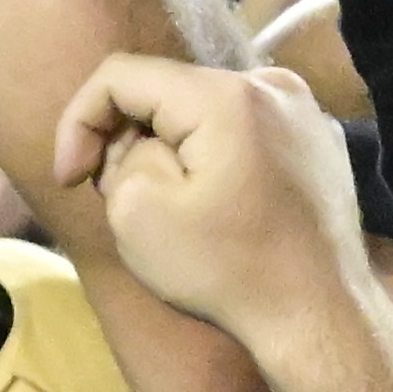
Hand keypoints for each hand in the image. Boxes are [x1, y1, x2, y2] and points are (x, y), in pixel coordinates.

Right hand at [47, 52, 374, 352]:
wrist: (321, 316)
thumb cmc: (226, 270)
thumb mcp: (137, 214)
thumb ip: (118, 155)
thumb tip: (134, 144)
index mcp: (225, 95)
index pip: (122, 75)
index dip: (79, 121)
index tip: (71, 179)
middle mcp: (272, 85)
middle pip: (167, 91)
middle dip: (128, 139)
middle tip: (115, 198)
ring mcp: (304, 112)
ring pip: (206, 111)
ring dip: (172, 149)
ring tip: (169, 207)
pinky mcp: (320, 142)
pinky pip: (245, 131)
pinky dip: (215, 157)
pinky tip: (216, 207)